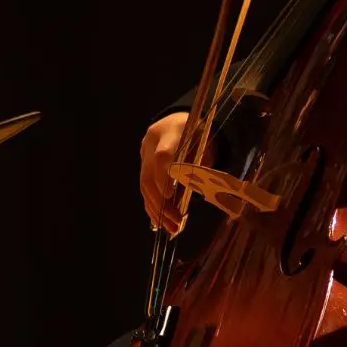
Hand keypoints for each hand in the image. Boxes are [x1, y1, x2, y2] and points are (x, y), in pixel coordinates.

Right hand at [140, 111, 189, 233]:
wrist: (180, 119)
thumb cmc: (198, 132)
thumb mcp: (204, 144)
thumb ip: (199, 165)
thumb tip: (193, 193)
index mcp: (170, 132)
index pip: (162, 156)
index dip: (164, 178)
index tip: (171, 197)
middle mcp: (151, 142)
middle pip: (149, 176)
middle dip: (162, 203)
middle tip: (176, 222)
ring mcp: (143, 153)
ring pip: (144, 185)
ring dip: (157, 209)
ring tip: (171, 227)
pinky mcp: (142, 163)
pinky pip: (144, 187)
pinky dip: (152, 205)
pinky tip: (160, 220)